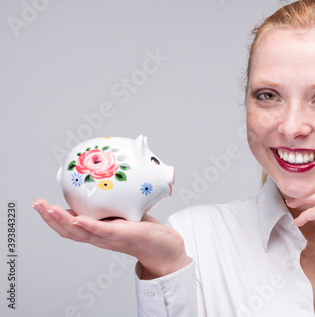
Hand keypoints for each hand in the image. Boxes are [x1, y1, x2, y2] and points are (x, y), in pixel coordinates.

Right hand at [32, 199, 189, 278]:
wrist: (164, 247)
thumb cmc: (143, 229)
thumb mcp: (123, 212)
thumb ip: (112, 201)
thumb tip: (106, 180)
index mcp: (97, 232)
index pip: (69, 226)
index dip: (52, 217)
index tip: (39, 204)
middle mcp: (99, 238)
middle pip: (68, 231)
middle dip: (50, 218)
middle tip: (36, 204)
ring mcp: (110, 238)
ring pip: (81, 232)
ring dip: (63, 221)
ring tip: (49, 209)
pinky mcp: (123, 236)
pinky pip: (103, 231)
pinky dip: (89, 226)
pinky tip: (79, 220)